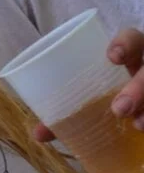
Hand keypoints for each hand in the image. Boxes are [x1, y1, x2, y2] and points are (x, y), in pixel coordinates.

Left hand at [34, 27, 143, 142]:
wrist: (137, 112)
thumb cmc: (111, 97)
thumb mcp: (95, 98)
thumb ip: (70, 111)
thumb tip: (38, 134)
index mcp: (131, 58)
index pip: (133, 38)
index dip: (125, 43)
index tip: (112, 57)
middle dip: (139, 87)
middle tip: (119, 109)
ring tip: (138, 125)